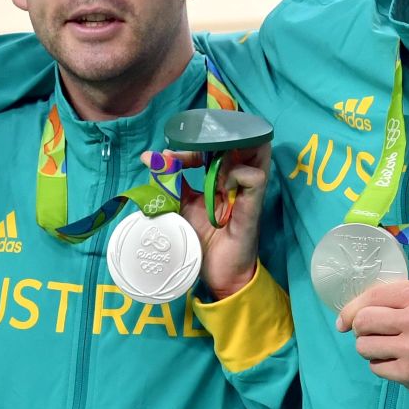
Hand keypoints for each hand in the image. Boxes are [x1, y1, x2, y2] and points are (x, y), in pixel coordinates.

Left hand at [170, 144, 269, 301]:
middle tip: (196, 148)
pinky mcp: (254, 207)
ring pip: (259, 148)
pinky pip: (256, 177)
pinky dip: (236, 174)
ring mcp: (250, 191)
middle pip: (247, 136)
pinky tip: (221, 186)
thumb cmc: (204, 239)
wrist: (216, 274)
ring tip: (210, 162)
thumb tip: (149, 157)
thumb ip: (171, 180)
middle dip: (220, 135)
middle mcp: (241, 177)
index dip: (195, 143)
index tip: (172, 156)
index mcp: (226, 174)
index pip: (218, 141)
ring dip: (232, 149)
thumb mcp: (183, 204)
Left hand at [337, 280, 408, 408]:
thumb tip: (354, 310)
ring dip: (371, 350)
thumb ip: (401, 299)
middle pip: (362, 321)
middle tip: (373, 335)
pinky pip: (377, 368)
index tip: (344, 320)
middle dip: (360, 330)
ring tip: (389, 350)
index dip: (351, 308)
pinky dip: (383, 367)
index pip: (371, 296)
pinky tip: (401, 364)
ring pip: (364, 346)